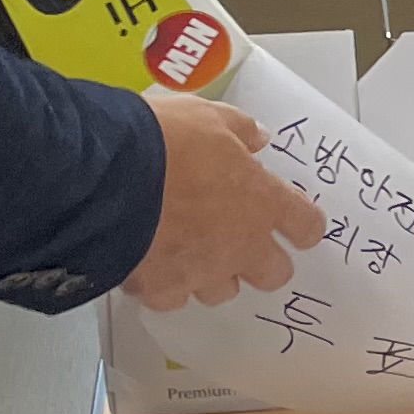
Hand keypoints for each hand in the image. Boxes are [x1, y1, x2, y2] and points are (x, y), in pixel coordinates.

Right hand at [125, 89, 324, 310]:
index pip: (307, 226)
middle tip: (238, 239)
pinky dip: (165, 284)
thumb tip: (258, 139)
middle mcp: (241, 246)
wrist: (106, 177)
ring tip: (187, 249)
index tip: (292, 220)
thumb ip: (240, 130)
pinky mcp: (162, 291)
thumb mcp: (207, 116)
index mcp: (262, 202)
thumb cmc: (165, 141)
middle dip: (262, 261)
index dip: (302, 225)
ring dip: (211, 274)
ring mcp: (202, 273)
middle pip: (274, 274)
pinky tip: (149, 261)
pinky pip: (173, 298)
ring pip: (223, 291)